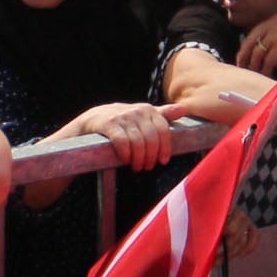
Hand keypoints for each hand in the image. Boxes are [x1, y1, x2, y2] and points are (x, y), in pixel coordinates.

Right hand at [60, 102, 181, 171]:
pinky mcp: (108, 124)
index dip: (165, 148)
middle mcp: (137, 110)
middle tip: (148, 167)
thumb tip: (184, 109)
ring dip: (139, 159)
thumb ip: (163, 114)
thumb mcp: (143, 117)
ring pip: (138, 142)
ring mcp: (122, 116)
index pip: (163, 130)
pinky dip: (125, 154)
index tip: (163, 161)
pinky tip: (125, 160)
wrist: (92, 120)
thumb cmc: (123, 122)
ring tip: (137, 167)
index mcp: (148, 109)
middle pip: (151, 138)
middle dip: (151, 157)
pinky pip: (122, 141)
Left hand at [238, 13, 276, 74]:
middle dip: (244, 57)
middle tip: (242, 68)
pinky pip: (267, 61)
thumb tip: (265, 49)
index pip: (253, 34)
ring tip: (256, 74)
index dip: (246, 47)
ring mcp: (276, 35)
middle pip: (250, 43)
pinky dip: (265, 70)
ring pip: (257, 54)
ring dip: (255, 66)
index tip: (243, 58)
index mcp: (274, 19)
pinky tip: (267, 75)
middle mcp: (272, 25)